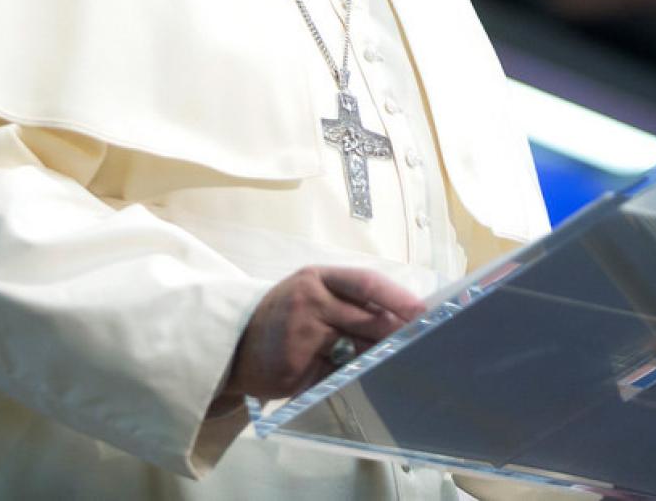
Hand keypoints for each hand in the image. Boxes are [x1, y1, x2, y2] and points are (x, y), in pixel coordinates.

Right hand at [221, 266, 425, 402]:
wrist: (232, 344)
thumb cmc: (282, 315)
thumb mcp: (310, 294)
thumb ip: (347, 300)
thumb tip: (398, 316)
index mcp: (317, 277)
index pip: (366, 283)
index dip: (398, 297)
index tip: (423, 311)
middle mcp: (310, 301)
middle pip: (367, 318)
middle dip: (396, 332)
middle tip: (423, 342)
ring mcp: (302, 334)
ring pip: (356, 347)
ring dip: (379, 356)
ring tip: (401, 361)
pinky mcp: (297, 366)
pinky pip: (337, 373)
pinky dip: (354, 376)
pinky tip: (367, 379)